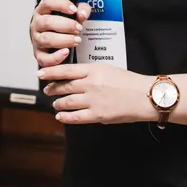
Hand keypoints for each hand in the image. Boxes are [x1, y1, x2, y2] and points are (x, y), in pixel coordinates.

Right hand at [29, 0, 90, 66]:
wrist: (55, 41)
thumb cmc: (64, 25)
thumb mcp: (74, 14)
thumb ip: (82, 10)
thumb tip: (82, 14)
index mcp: (43, 10)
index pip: (48, 2)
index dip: (61, 4)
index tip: (74, 9)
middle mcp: (37, 24)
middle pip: (47, 22)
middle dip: (66, 25)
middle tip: (79, 28)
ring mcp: (36, 39)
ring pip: (46, 39)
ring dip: (63, 40)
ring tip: (77, 40)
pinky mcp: (39, 55)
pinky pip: (44, 58)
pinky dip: (56, 57)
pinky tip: (66, 52)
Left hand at [40, 63, 154, 124]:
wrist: (144, 96)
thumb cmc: (129, 82)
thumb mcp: (108, 69)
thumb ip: (91, 72)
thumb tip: (75, 76)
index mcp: (94, 70)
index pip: (66, 70)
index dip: (51, 72)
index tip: (41, 73)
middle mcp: (91, 84)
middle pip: (64, 86)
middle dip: (53, 89)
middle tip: (47, 90)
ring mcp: (93, 100)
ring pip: (67, 102)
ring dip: (58, 103)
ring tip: (54, 104)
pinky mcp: (97, 115)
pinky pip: (76, 117)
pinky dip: (65, 117)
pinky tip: (61, 116)